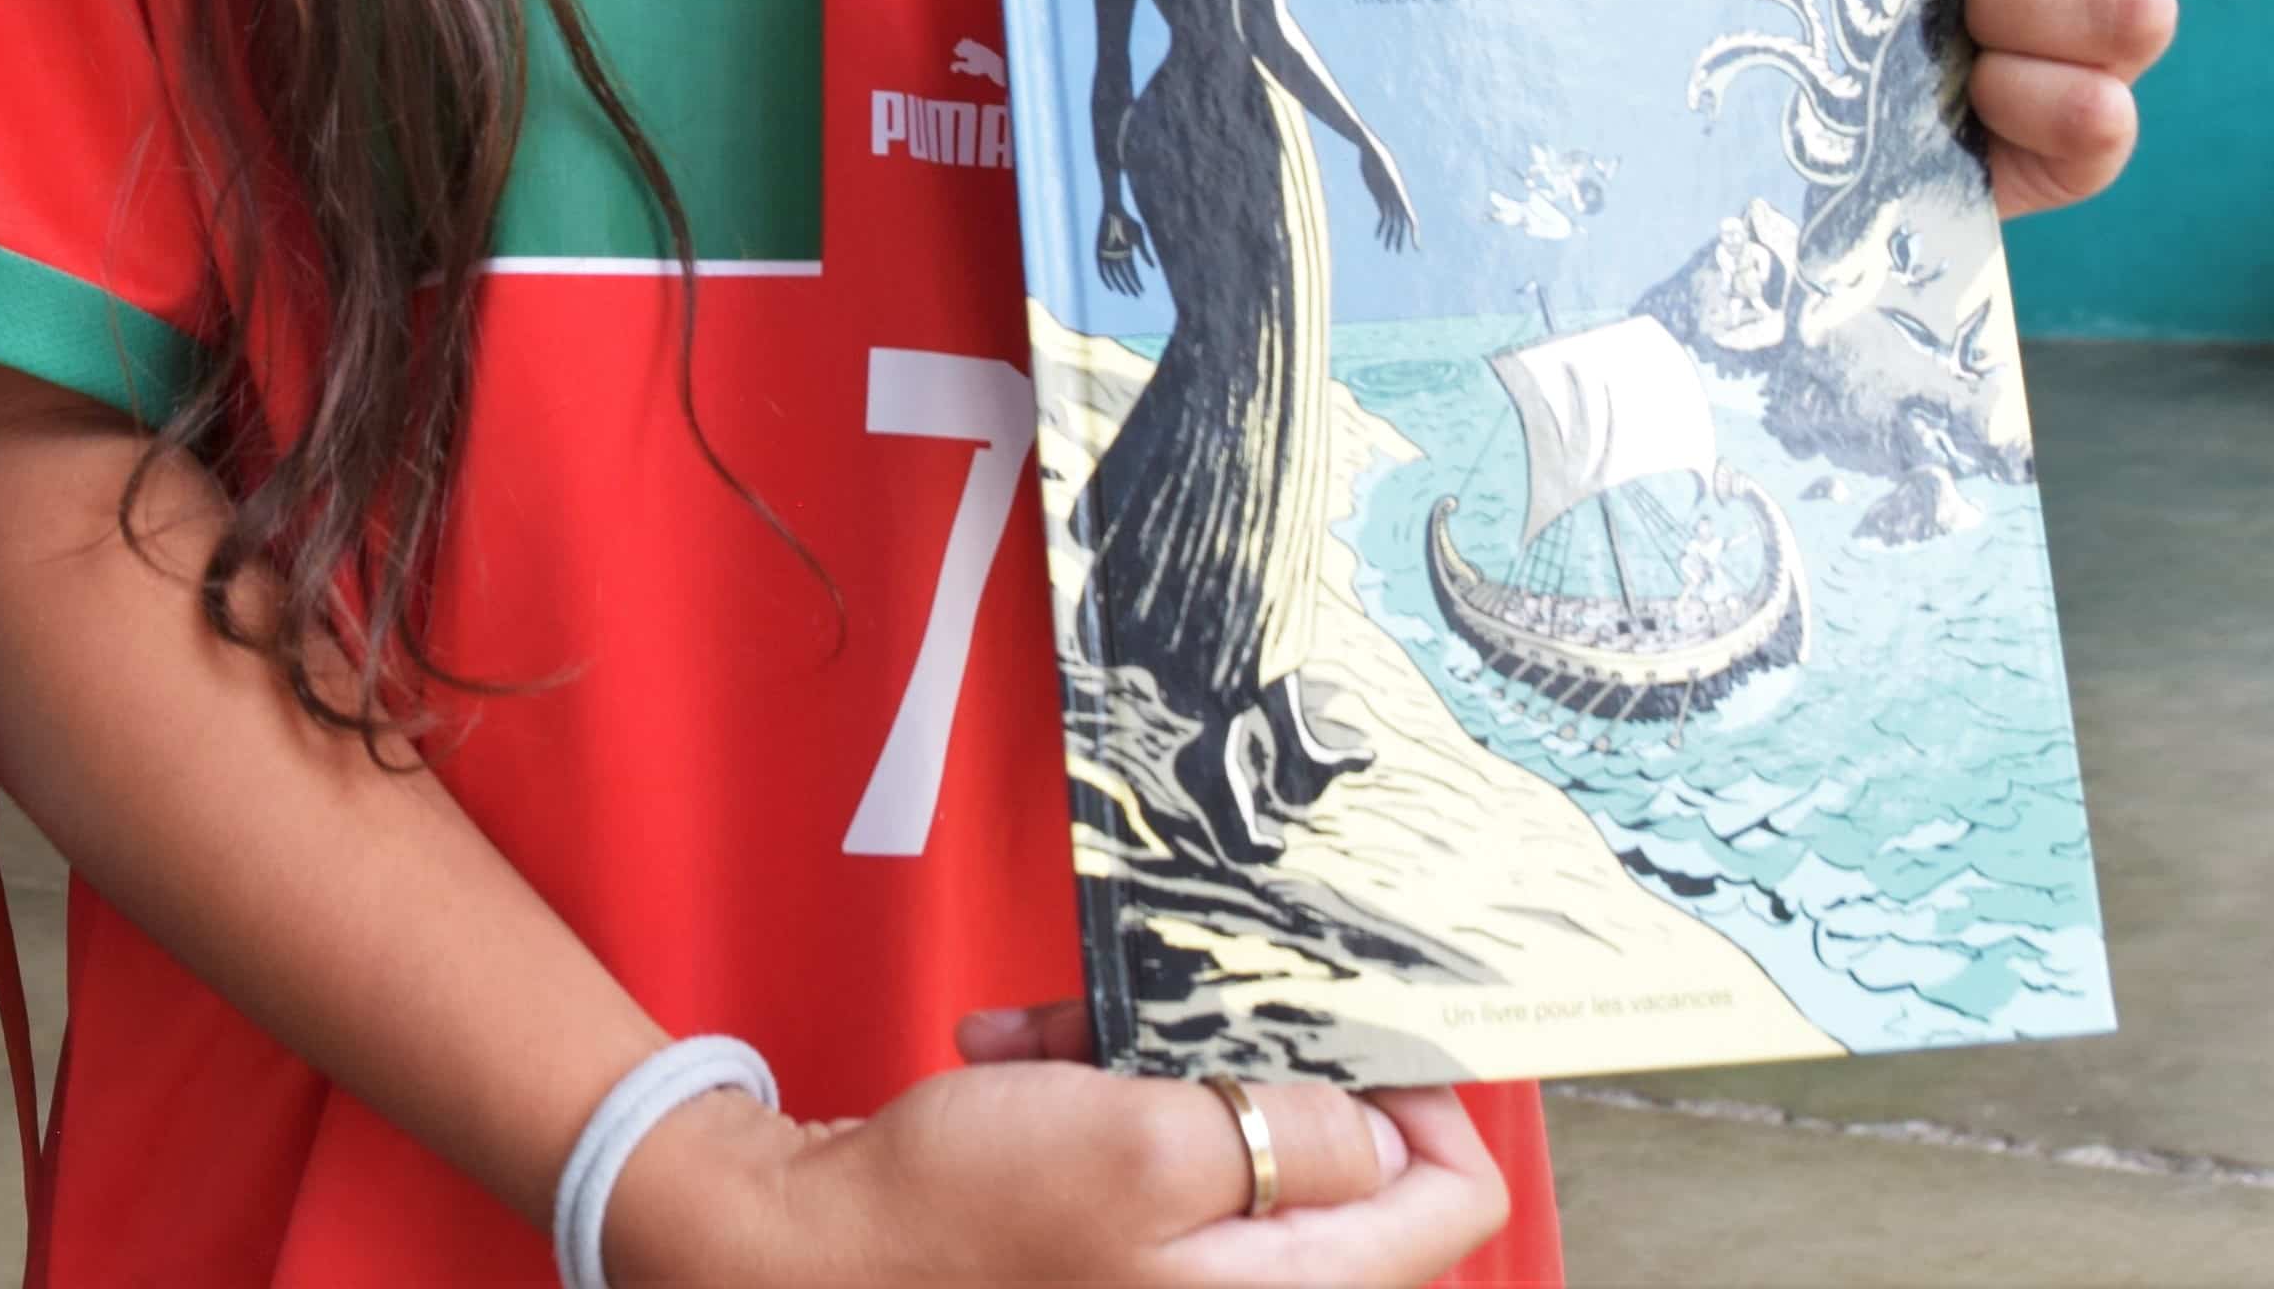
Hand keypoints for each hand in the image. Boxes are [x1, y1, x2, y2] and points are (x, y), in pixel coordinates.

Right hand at [617, 1036, 1507, 1286]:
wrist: (817, 1246)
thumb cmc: (965, 1212)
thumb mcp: (1147, 1142)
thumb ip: (1294, 1132)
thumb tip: (1393, 1123)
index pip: (1456, 1196)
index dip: (1424, 1090)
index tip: (1349, 1017)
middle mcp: (1250, 1286)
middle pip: (1341, 1144)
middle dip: (1249, 1052)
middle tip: (1168, 1013)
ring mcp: (1181, 1265)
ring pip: (1235, 1118)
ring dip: (1152, 1053)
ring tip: (1059, 1035)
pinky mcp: (1119, 1234)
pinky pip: (1154, 1135)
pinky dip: (1096, 1080)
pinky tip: (1020, 1061)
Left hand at [1096, 197, 1145, 295]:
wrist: (1113, 210)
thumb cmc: (1128, 222)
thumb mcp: (1139, 238)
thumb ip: (1144, 253)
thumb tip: (1153, 268)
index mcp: (1127, 253)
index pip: (1132, 272)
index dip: (1136, 282)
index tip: (1142, 292)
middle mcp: (1117, 256)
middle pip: (1124, 276)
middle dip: (1130, 286)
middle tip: (1135, 296)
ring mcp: (1107, 254)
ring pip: (1113, 275)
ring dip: (1119, 284)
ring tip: (1125, 293)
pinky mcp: (1098, 251)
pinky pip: (1101, 269)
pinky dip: (1106, 278)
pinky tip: (1110, 287)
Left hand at [1358, 151, 1417, 252]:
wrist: (1372, 152)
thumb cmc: (1374, 153)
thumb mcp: (1374, 155)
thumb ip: (1376, 156)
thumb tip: (1371, 148)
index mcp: (1398, 194)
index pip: (1409, 216)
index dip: (1413, 232)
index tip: (1415, 246)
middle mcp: (1396, 198)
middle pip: (1400, 223)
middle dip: (1399, 238)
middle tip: (1396, 252)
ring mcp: (1389, 199)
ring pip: (1391, 222)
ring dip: (1390, 235)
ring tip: (1388, 249)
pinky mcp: (1380, 198)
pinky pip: (1383, 216)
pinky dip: (1381, 227)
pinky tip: (1378, 236)